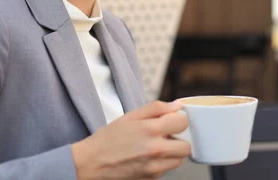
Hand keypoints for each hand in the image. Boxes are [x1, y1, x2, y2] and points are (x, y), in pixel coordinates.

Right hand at [71, 100, 190, 179]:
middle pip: (187, 146)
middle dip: (180, 139)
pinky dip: (162, 163)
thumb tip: (176, 105)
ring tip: (158, 146)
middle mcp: (156, 150)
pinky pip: (166, 170)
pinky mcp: (151, 179)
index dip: (177, 119)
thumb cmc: (107, 139)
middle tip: (167, 135)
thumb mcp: (130, 116)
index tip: (171, 120)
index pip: (183, 122)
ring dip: (173, 152)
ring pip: (179, 160)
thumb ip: (156, 108)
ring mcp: (154, 168)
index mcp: (150, 130)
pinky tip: (149, 157)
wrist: (91, 163)